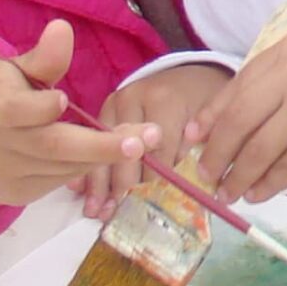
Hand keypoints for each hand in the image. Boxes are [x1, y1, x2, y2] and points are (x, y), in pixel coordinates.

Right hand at [0, 21, 157, 205]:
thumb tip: (62, 28)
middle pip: (51, 146)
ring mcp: (6, 171)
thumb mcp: (14, 71)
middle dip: (101, 145)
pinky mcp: (18, 192)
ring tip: (146, 140)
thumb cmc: (1, 95)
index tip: (65, 100)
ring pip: (65, 166)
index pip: (13, 110)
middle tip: (143, 139)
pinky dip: (90, 167)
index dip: (40, 108)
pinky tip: (115, 153)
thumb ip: (43, 58)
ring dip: (108, 155)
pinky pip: (61, 180)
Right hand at [83, 64, 231, 219]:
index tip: (145, 207)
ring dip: (97, 181)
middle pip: (124, 150)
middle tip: (113, 214)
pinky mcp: (105, 106)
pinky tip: (77, 190)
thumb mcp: (209, 117)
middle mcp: (135, 99)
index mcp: (165, 100)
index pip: (157, 149)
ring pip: (103, 147)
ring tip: (95, 211)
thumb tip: (184, 184)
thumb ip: (198, 145)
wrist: (190, 72)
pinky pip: (92, 139)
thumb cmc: (202, 100)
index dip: (152, 181)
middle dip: (120, 185)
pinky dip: (85, 164)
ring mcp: (115, 101)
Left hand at [194, 33, 286, 203]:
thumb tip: (231, 121)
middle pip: (239, 123)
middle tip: (205, 175)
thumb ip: (277, 82)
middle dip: (217, 154)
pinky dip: (268, 184)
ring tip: (228, 192)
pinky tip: (258, 194)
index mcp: (285, 53)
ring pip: (259, 150)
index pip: (235, 89)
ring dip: (239, 176)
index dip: (210, 120)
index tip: (193, 141)